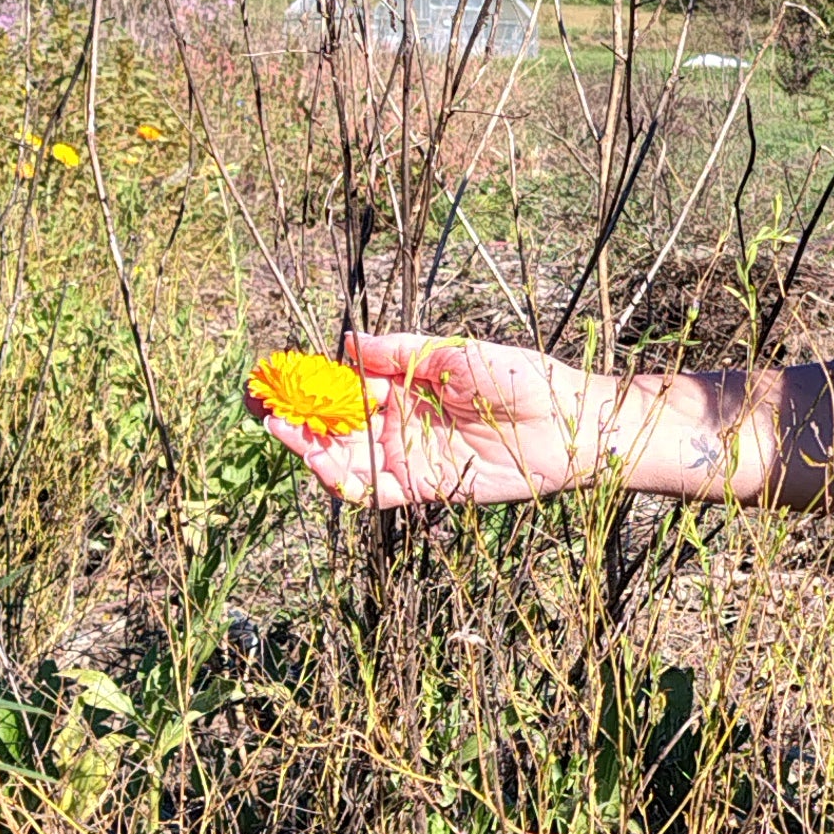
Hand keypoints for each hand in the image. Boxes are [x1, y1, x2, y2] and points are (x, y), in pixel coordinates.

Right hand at [253, 334, 606, 511]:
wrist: (568, 424)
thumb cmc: (521, 379)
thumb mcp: (456, 353)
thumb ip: (400, 352)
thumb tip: (348, 342)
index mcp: (405, 387)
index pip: (346, 387)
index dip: (311, 384)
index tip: (278, 375)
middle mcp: (399, 423)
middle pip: (336, 426)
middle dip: (298, 418)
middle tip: (264, 408)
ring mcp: (407, 457)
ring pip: (344, 460)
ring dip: (310, 449)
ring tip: (283, 431)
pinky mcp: (421, 488)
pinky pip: (371, 492)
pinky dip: (341, 482)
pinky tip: (319, 462)